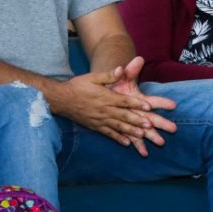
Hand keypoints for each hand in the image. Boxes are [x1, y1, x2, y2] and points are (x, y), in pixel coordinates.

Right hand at [55, 58, 175, 156]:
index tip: (148, 107)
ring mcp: (100, 120)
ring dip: (131, 131)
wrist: (62, 99)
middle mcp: (104, 110)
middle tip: (150, 125)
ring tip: (142, 135)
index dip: (137, 104)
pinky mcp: (95, 126)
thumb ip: (108, 75)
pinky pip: (108, 133)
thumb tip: (121, 69)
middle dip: (138, 121)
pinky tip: (127, 143)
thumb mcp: (93, 77)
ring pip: (118, 127)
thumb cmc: (78, 86)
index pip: (124, 101)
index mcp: (105, 97)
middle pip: (124, 116)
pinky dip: (118, 138)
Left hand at [109, 56, 177, 155]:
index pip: (153, 100)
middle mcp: (139, 112)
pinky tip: (144, 153)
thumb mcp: (123, 77)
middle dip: (162, 123)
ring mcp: (134, 121)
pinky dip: (138, 145)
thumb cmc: (117, 85)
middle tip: (174, 128)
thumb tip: (138, 58)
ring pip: (144, 130)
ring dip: (152, 136)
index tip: (173, 104)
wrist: (108, 94)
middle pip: (152, 118)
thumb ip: (131, 70)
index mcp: (140, 100)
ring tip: (160, 142)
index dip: (162, 102)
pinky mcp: (127, 129)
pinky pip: (132, 139)